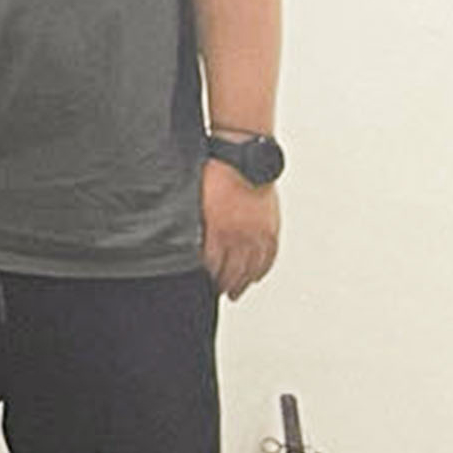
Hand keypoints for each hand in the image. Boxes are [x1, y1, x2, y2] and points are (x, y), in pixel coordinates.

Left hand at [203, 160, 281, 300]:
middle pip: (233, 272)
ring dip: (243, 283)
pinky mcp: (271, 227)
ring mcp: (258, 234)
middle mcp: (240, 237)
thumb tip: (182, 242)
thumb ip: (193, 226)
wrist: (243, 158)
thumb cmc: (216, 175)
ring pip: (253, 268)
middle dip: (224, 286)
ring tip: (235, 292)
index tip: (202, 285)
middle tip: (218, 293)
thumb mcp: (196, 203)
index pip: (212, 266)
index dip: (207, 279)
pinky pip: (269, 256)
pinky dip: (263, 269)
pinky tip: (256, 276)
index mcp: (219, 232)